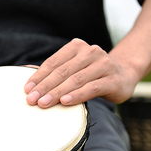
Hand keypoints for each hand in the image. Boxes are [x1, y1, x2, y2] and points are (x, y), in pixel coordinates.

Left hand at [24, 38, 139, 107]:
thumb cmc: (91, 75)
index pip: (54, 62)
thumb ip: (57, 72)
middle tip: (31, 100)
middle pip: (63, 71)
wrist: (124, 76)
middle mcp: (91, 52)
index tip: (26, 89)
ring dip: (57, 92)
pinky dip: (77, 95)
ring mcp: (103, 64)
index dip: (39, 76)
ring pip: (76, 79)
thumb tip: (29, 80)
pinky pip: (92, 88)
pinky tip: (65, 102)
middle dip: (44, 87)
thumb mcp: (74, 70)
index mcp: (77, 47)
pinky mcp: (112, 79)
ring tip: (43, 103)